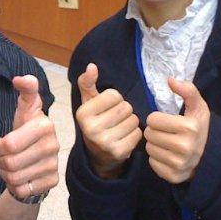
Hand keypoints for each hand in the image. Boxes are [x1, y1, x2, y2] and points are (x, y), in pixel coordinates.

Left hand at [0, 76, 58, 200]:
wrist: (36, 155)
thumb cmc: (25, 129)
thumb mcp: (24, 109)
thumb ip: (26, 91)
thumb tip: (20, 78)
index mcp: (45, 126)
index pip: (8, 145)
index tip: (2, 142)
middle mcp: (53, 146)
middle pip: (10, 163)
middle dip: (1, 161)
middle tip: (5, 155)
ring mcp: (54, 165)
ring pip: (14, 178)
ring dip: (7, 173)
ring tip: (12, 165)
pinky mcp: (52, 182)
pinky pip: (22, 190)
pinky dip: (15, 186)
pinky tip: (21, 176)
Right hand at [75, 63, 141, 178]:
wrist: (98, 154)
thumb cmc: (95, 121)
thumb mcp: (89, 102)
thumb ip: (88, 82)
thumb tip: (92, 66)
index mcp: (82, 113)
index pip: (114, 95)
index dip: (114, 99)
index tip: (107, 108)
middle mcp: (91, 129)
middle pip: (125, 107)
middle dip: (124, 111)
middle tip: (115, 119)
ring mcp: (104, 142)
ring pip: (133, 120)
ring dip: (130, 122)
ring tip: (120, 128)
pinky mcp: (118, 153)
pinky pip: (138, 134)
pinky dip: (135, 134)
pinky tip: (125, 137)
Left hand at [144, 78, 209, 183]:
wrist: (210, 157)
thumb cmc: (199, 128)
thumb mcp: (198, 107)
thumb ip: (187, 90)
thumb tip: (170, 79)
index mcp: (189, 127)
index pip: (152, 119)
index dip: (158, 119)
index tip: (168, 122)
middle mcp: (185, 147)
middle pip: (149, 134)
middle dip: (155, 132)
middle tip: (167, 134)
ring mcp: (179, 164)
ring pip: (149, 149)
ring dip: (155, 145)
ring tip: (167, 144)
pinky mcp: (173, 176)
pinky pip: (152, 163)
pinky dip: (157, 159)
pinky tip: (168, 156)